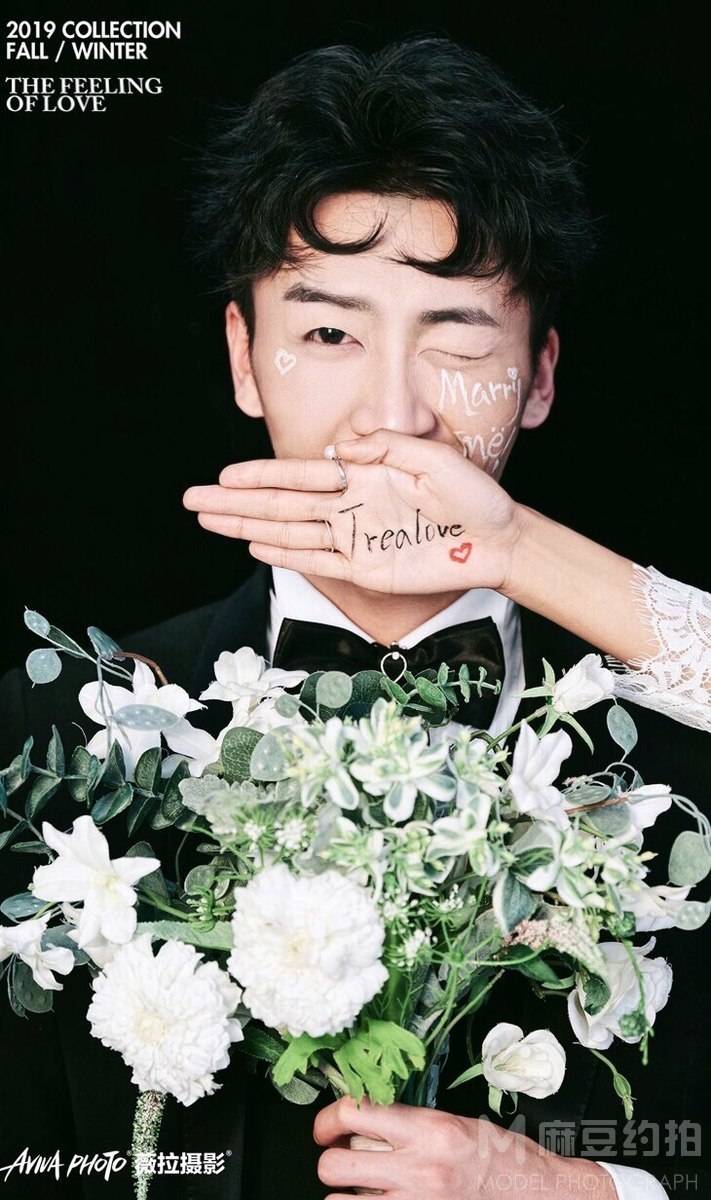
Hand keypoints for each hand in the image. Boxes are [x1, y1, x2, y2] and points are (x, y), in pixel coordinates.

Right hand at [183, 430, 522, 595]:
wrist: (499, 541)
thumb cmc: (473, 495)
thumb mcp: (435, 457)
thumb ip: (388, 446)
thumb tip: (342, 447)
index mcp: (362, 476)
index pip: (299, 475)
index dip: (260, 476)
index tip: (224, 476)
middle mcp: (349, 507)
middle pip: (280, 504)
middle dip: (235, 503)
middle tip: (192, 500)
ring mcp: (354, 540)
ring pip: (288, 533)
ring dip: (247, 527)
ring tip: (208, 523)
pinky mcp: (366, 571)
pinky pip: (317, 563)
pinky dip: (285, 556)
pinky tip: (254, 547)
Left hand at [312, 1096, 617, 1197]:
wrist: (537, 1195)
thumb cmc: (502, 1157)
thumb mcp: (454, 1124)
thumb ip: (408, 1122)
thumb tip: (364, 1121)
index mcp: (428, 1130)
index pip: (355, 1114)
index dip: (328, 1118)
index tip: (326, 1126)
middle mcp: (418, 1170)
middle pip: (336, 1165)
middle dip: (330, 1160)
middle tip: (340, 1158)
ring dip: (345, 1194)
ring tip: (361, 1188)